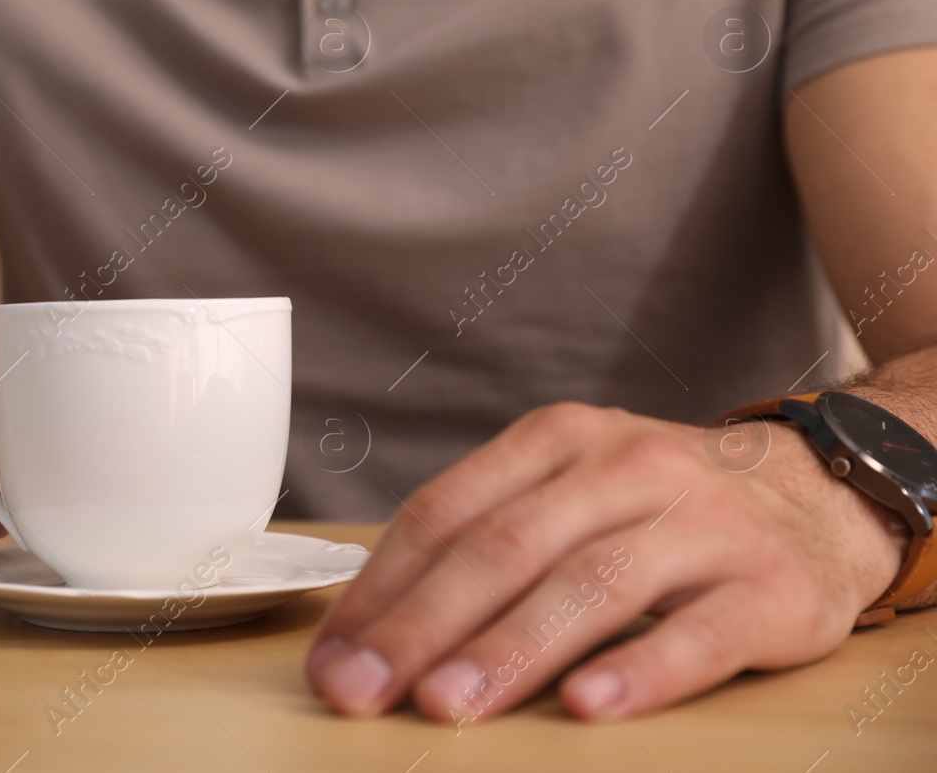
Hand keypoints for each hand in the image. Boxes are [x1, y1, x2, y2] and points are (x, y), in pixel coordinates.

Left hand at [305, 402, 905, 721]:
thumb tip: (371, 628)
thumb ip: (484, 539)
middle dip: (422, 625)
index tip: (332, 656)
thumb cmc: (658, 504)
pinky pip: (698, 633)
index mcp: (556, 441)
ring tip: (449, 703)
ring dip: (511, 648)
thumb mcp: (570, 489)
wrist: (818, 492)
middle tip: (363, 690)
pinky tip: (588, 708)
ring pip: (592, 584)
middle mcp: (624, 468)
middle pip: (505, 547)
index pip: (447, 513)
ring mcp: (700, 523)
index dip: (381, 589)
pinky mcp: (768, 586)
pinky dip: (639, 671)